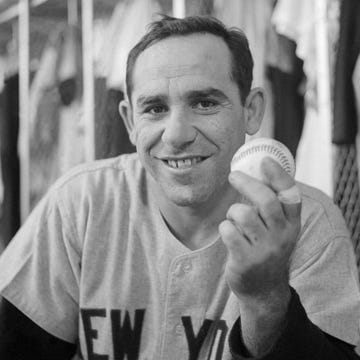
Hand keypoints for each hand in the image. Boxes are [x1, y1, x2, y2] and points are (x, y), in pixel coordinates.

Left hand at [219, 157, 300, 301]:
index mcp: (292, 224)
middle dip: (246, 182)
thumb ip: (270, 206)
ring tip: (234, 219)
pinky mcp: (246, 260)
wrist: (264, 289)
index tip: (265, 160)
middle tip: (233, 176)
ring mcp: (265, 249)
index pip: (290, 195)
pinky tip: (229, 233)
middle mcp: (282, 235)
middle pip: (265, 200)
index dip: (278, 175)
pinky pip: (228, 231)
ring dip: (233, 211)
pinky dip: (225, 227)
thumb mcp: (277, 229)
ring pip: (243, 213)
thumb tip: (254, 173)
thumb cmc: (266, 249)